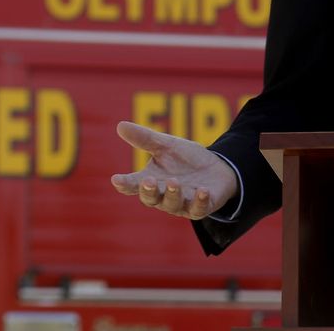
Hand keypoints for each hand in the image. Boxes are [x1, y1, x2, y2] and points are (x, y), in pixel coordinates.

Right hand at [110, 121, 237, 219]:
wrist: (217, 168)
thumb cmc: (186, 159)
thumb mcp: (167, 146)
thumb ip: (145, 139)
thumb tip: (120, 125)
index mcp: (151, 181)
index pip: (133, 185)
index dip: (124, 184)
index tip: (116, 179)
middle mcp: (163, 196)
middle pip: (151, 198)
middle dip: (148, 191)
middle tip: (148, 181)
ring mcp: (182, 203)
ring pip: (173, 204)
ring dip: (172, 193)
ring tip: (173, 182)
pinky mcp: (201, 207)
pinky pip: (198, 208)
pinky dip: (200, 200)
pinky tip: (202, 190)